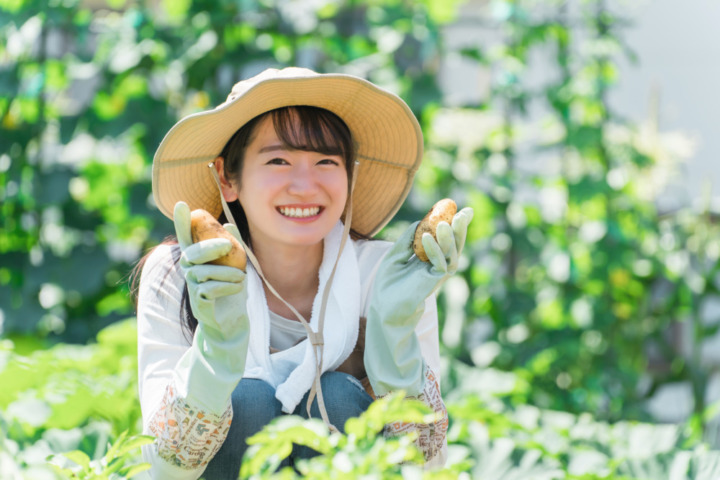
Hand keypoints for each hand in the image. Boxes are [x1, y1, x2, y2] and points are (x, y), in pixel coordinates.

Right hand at [172, 202, 250, 412]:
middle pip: (190, 254)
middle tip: (227, 245)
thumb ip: (231, 246)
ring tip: (241, 278)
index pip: (186, 238)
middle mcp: (190, 273)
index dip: (182, 222)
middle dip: (209, 247)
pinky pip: (207, 289)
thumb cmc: (230, 292)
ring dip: (226, 272)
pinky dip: (226, 287)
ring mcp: (192, 289)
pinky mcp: (198, 305)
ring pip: (202, 272)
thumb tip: (230, 224)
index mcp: (197, 261)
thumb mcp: (233, 266)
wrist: (231, 323)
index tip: (181, 204)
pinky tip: (236, 289)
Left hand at [364, 206, 472, 395]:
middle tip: (466, 212)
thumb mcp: (395, 255)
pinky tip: (427, 237)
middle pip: (454, 244)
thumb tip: (420, 222)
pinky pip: (439, 264)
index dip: (451, 224)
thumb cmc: (389, 284)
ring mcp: (437, 274)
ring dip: (448, 237)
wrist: (384, 307)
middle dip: (461, 228)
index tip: (456, 207)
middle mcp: (437, 264)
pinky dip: (433, 249)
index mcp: (429, 257)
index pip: (444, 238)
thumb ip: (408, 240)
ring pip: (451, 253)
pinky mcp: (433, 282)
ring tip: (443, 223)